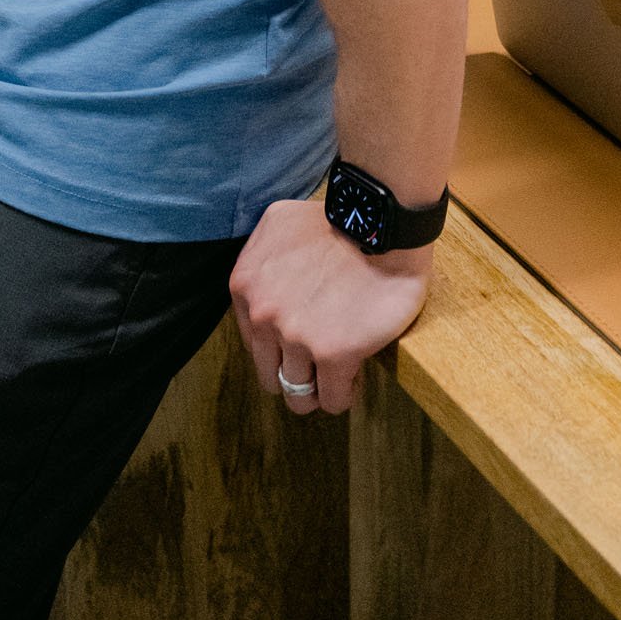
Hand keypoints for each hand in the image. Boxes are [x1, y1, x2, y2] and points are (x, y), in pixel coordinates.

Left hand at [229, 194, 432, 414]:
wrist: (376, 223)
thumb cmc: (333, 220)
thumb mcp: (277, 227)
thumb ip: (262, 258)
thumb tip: (266, 283)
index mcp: (244, 286)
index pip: (253, 343)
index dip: (279, 348)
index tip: (302, 343)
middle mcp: (262, 315)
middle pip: (270, 375)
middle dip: (294, 375)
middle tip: (319, 367)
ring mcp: (295, 337)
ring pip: (298, 395)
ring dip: (318, 390)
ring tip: (336, 376)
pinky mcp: (334, 355)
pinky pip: (334, 399)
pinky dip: (344, 395)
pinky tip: (354, 377)